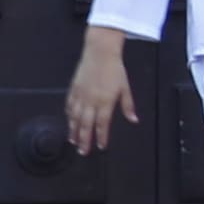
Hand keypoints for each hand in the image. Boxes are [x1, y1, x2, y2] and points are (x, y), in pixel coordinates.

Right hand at [64, 27, 137, 155]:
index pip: (102, 124)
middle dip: (84, 139)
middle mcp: (91, 100)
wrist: (100, 52)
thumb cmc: (114, 69)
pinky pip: (70, 106)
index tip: (101, 146)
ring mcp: (81, 95)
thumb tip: (134, 119)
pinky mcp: (74, 89)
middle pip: (86, 125)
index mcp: (105, 101)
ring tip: (73, 141)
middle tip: (83, 151)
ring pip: (75, 117)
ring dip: (74, 131)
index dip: (101, 137)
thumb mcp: (125, 87)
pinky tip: (69, 122)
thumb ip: (128, 105)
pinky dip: (69, 116)